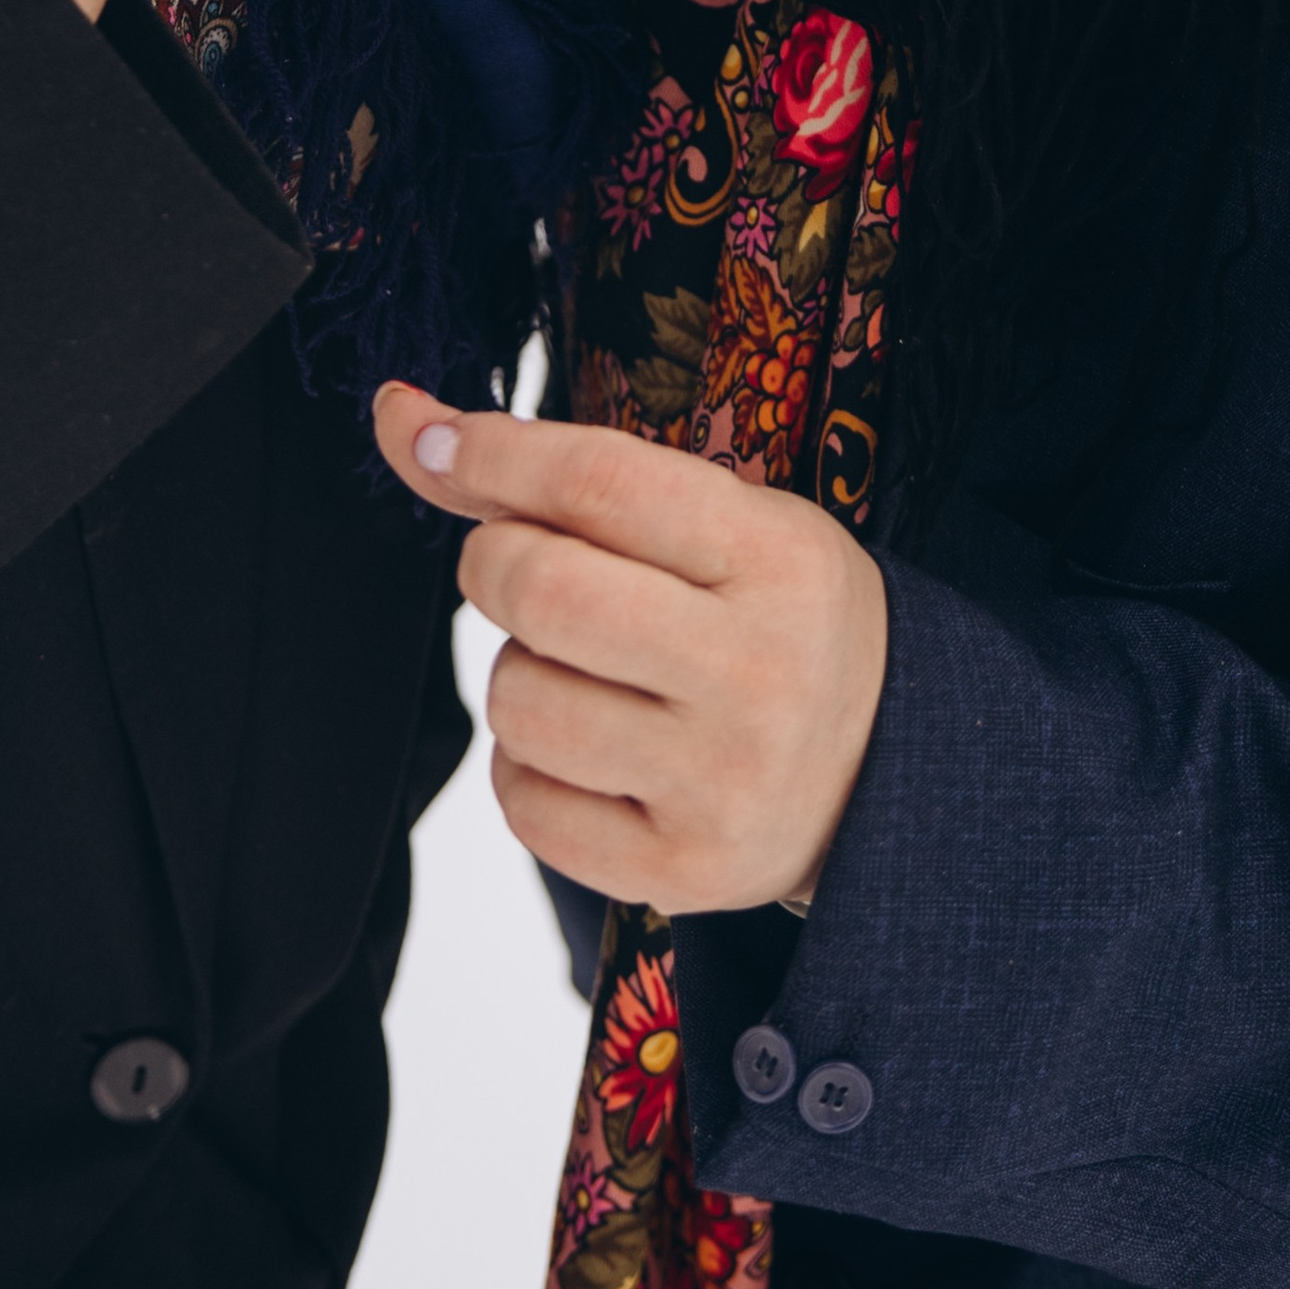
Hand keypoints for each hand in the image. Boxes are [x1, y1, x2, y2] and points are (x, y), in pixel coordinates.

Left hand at [375, 387, 889, 915]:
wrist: (887, 766)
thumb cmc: (773, 613)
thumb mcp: (718, 518)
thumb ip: (561, 473)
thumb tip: (402, 418)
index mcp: (776, 558)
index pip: (600, 482)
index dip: (493, 453)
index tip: (438, 441)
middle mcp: (757, 670)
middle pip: (542, 591)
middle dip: (492, 562)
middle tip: (519, 567)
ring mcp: (722, 781)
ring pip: (520, 702)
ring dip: (516, 672)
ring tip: (582, 672)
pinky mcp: (685, 870)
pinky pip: (524, 805)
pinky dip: (525, 766)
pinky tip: (589, 749)